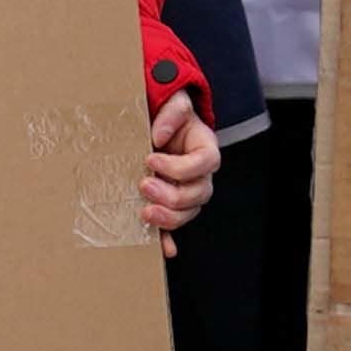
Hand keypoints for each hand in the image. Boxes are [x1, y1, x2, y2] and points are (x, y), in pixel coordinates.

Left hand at [139, 94, 221, 244]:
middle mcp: (200, 174)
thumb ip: (172, 111)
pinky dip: (168, 238)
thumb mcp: (173, 102)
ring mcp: (186, 191)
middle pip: (198, 193)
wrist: (157, 125)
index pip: (206, 162)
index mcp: (205, 148)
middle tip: (144, 185)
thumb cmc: (168, 116)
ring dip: (168, 216)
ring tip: (145, 211)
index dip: (180, 166)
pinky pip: (174, 226)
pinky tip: (165, 248)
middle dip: (171, 195)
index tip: (152, 157)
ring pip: (187, 212)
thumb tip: (161, 135)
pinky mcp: (171, 204)